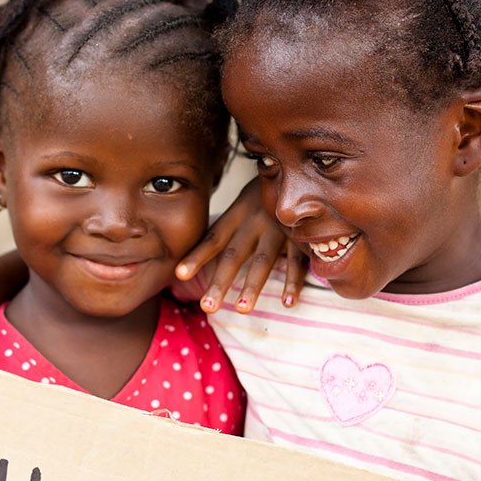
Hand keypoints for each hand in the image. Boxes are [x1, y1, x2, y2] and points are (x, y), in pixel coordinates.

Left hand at [175, 177, 307, 312]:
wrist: (296, 171)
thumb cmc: (261, 197)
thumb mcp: (240, 206)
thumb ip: (224, 230)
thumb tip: (192, 256)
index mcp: (236, 216)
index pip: (212, 239)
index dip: (197, 257)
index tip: (179, 275)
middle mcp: (253, 222)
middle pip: (234, 255)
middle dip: (220, 282)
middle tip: (207, 307)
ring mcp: (278, 228)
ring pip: (263, 261)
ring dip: (252, 286)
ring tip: (242, 310)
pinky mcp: (301, 235)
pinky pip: (298, 262)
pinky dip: (293, 282)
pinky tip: (288, 303)